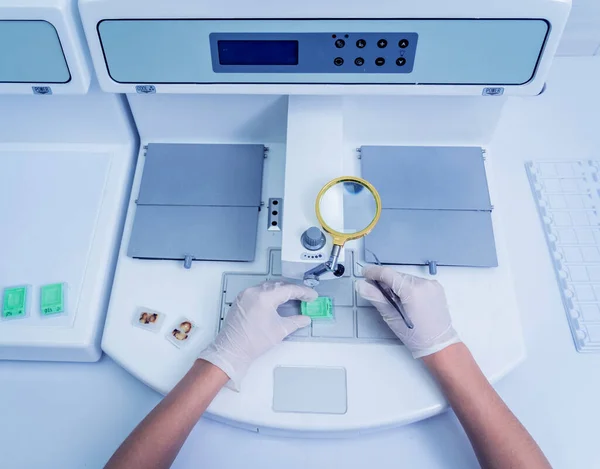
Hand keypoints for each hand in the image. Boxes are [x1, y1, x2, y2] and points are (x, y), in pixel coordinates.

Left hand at [198, 281, 316, 389]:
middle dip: (293, 290)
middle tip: (305, 296)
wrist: (232, 350)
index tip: (312, 295)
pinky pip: (258, 291)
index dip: (303, 292)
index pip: (289, 289)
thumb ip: (296, 321)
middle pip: (278, 285)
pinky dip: (270, 293)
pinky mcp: (241, 300)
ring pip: (268, 286)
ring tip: (293, 297)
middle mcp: (253, 292)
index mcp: (264, 297)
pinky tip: (276, 300)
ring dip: (281, 290)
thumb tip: (305, 318)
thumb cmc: (252, 342)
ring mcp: (245, 295)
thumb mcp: (280, 330)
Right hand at [355, 265, 459, 357]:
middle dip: (385, 282)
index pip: (388, 273)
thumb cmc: (416, 336)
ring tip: (395, 301)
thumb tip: (361, 285)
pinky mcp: (436, 288)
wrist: (439, 344)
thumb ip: (375, 298)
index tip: (364, 273)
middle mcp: (424, 283)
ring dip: (397, 285)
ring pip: (406, 278)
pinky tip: (407, 300)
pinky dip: (408, 287)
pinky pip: (416, 282)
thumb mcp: (391, 317)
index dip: (373, 272)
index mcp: (412, 290)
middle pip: (397, 275)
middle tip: (378, 293)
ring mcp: (432, 285)